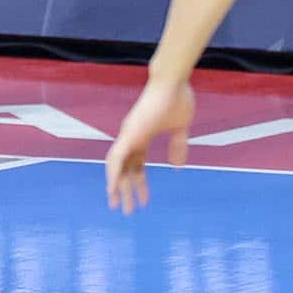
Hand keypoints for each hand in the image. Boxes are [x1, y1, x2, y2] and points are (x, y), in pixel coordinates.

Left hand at [104, 75, 195, 212]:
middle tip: (126, 211)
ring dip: (117, 188)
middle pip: (125, 170)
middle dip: (126, 191)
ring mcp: (128, 135)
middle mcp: (131, 137)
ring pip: (117, 167)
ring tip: (118, 207)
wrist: (173, 81)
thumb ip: (178, 146)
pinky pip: (116, 158)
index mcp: (142, 137)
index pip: (137, 165)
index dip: (140, 183)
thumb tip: (176, 167)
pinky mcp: (129, 133)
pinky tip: (112, 189)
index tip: (145, 201)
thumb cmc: (177, 98)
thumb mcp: (181, 128)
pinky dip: (113, 175)